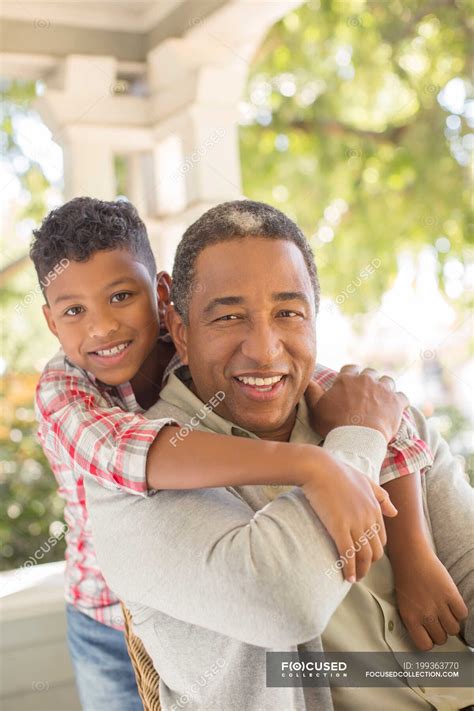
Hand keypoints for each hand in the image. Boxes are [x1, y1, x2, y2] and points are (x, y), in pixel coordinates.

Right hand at [302, 448, 397, 581]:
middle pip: (374, 551)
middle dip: (368, 564)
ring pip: (362, 556)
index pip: (381, 538)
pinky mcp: (339, 528)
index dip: (374, 551)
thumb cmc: (338, 471)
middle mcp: (368, 518)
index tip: (365, 558)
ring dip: (359, 571)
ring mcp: (354, 524)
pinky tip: (346, 577)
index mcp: (374, 508)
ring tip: (353, 579)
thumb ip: (382, 497)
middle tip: (359, 571)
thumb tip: (395, 512)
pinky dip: (348, 569)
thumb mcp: (365, 481)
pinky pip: (347, 554)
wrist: (318, 468)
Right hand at [307, 365, 408, 442]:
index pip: (350, 368)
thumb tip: (307, 380)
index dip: (351, 375)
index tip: (350, 383)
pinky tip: (395, 409)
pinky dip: (399, 402)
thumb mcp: (316, 408)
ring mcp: (383, 390)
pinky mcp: (396, 402)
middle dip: (369, 381)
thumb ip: (312, 392)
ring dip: (385, 388)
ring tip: (381, 400)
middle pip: (370, 373)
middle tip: (366, 394)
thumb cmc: (334, 424)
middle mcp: (366, 380)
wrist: (357, 438)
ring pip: (388, 381)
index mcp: (347, 379)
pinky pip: (402, 397)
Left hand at [393, 544, 467, 649]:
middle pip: (442, 638)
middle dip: (442, 631)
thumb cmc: (405, 578)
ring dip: (452, 622)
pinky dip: (459, 610)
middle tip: (439, 620)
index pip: (425, 645)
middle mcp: (424, 614)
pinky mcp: (450, 594)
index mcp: (410, 618)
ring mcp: (438, 604)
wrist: (410, 556)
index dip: (430, 640)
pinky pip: (462, 613)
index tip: (431, 634)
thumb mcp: (403, 603)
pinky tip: (452, 603)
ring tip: (446, 612)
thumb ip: (415, 620)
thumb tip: (427, 635)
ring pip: (454, 629)